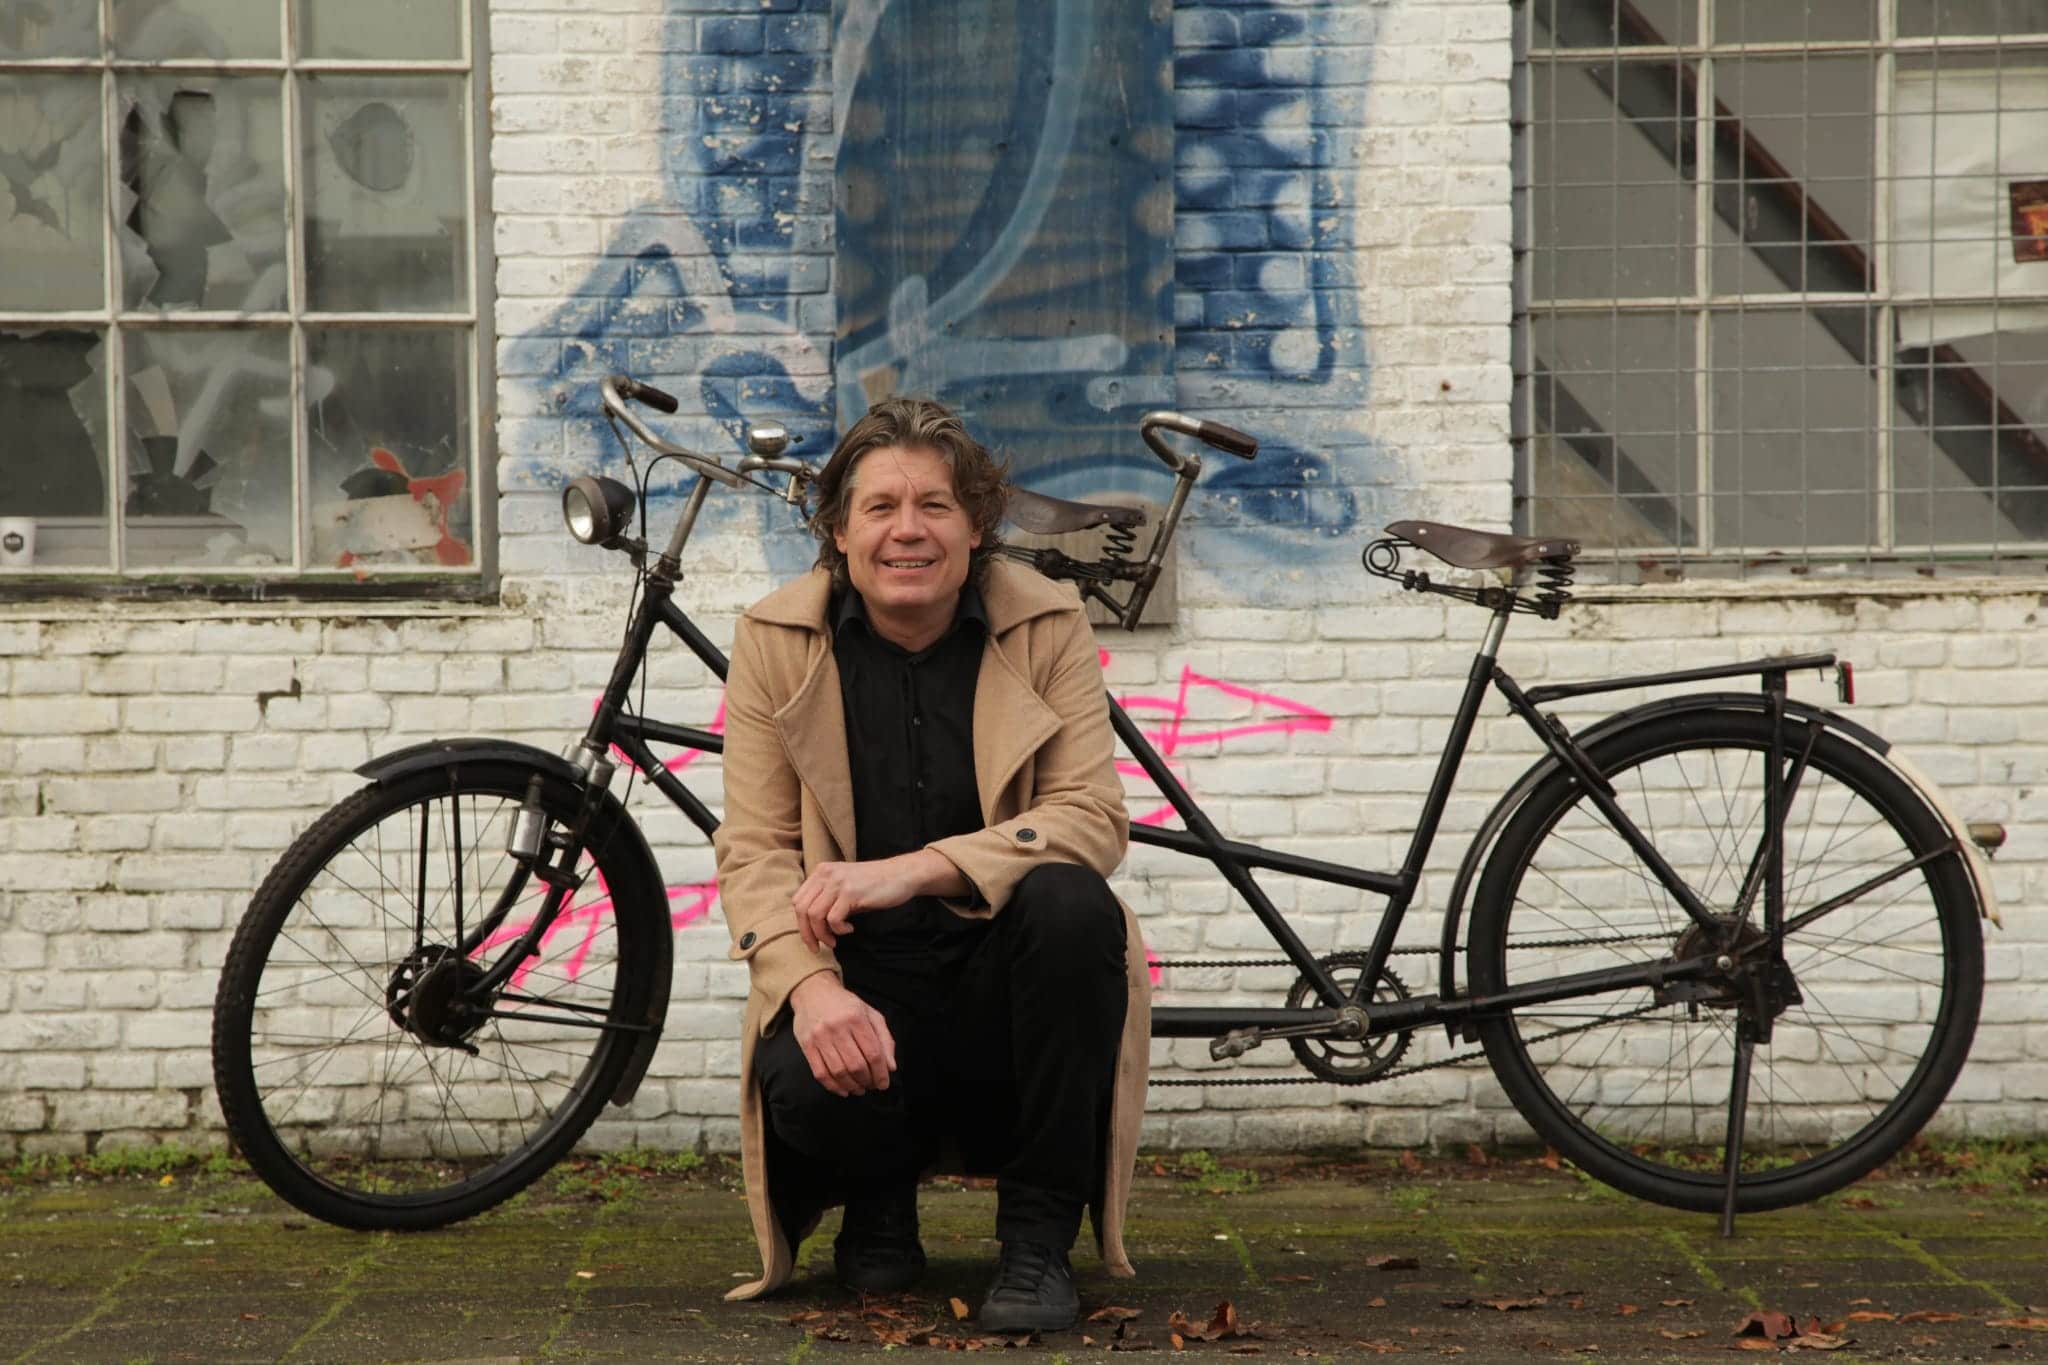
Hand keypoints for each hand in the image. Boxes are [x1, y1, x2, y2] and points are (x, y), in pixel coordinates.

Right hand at [789, 973, 895, 1096]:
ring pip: (838, 1071)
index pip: (873, 1053)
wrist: (813, 991)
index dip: (881, 1073)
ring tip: (859, 1089)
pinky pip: (820, 1073)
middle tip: (871, 1086)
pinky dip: (833, 1086)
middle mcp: (837, 1027)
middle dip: (867, 1081)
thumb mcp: (871, 1014)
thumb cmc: (846, 1005)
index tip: (884, 1083)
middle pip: (856, 1065)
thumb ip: (884, 1039)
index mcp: (856, 1018)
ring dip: (852, 1086)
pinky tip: (843, 1090)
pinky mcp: (806, 1045)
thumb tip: (890, 1067)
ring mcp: (820, 1037)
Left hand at [792, 852, 952, 950]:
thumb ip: (827, 899)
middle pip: (802, 910)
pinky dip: (839, 930)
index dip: (801, 924)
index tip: (812, 939)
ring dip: (823, 934)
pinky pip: (833, 918)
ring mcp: (838, 882)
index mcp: (821, 872)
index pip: (798, 901)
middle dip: (808, 934)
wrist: (901, 875)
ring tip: (835, 940)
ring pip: (815, 915)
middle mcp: (826, 874)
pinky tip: (850, 929)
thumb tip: (811, 925)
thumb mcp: (844, 887)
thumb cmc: (874, 885)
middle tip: (819, 947)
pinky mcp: (851, 892)